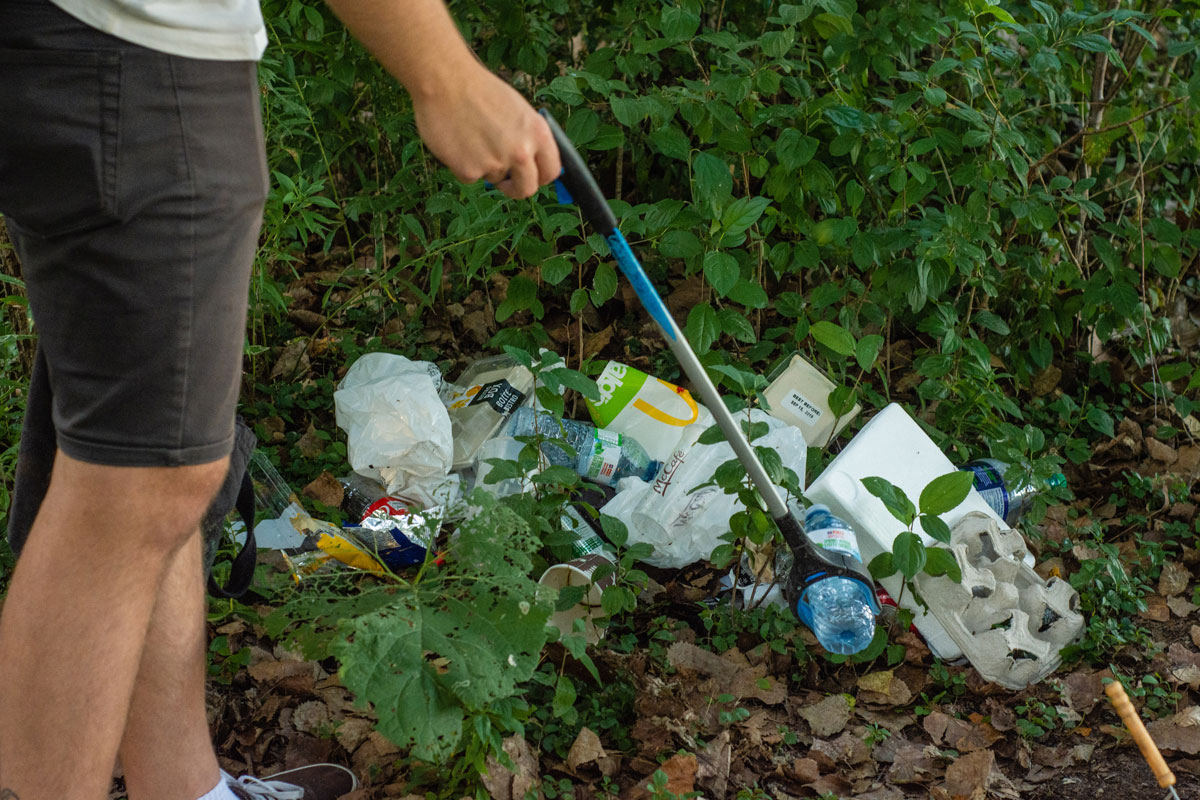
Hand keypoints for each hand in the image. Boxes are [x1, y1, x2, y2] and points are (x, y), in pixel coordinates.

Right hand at [412, 65, 560, 198]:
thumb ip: (529, 138)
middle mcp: (521, 152)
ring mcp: (496, 163)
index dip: (541, 177)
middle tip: (506, 182)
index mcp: (538, 133)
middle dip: (516, 188)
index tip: (532, 178)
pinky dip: (463, 165)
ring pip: (495, 179)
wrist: (446, 80)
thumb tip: (533, 162)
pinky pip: (470, 177)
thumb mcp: (518, 110)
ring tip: (471, 136)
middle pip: (527, 189)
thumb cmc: (480, 90)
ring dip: (484, 166)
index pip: (551, 170)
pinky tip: (458, 141)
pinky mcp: (470, 171)